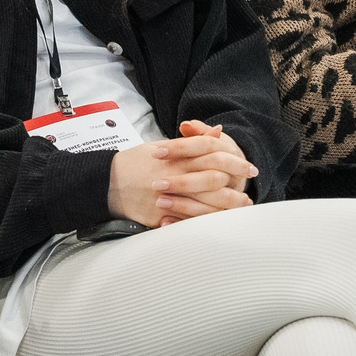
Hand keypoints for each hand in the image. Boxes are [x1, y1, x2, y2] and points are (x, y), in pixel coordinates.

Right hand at [107, 130, 258, 227]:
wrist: (105, 184)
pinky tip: (220, 220)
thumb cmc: (134, 163)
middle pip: (213, 179)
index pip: (211, 155)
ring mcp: (166, 198)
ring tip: (243, 204)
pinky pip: (187, 222)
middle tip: (250, 186)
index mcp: (174, 157)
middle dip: (236, 182)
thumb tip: (218, 133)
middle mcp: (172, 176)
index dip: (234, 161)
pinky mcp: (159, 217)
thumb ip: (191, 142)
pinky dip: (206, 221)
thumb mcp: (160, 146)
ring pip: (205, 203)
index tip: (248, 166)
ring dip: (228, 204)